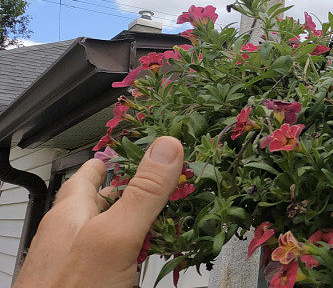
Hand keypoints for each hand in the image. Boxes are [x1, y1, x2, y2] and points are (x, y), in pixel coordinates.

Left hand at [15, 136, 183, 287]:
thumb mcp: (114, 235)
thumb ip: (142, 193)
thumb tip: (168, 145)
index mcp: (72, 211)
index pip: (94, 170)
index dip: (119, 156)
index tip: (144, 145)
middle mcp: (73, 233)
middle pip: (111, 202)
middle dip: (141, 192)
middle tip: (173, 185)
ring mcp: (79, 261)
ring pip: (117, 233)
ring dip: (146, 225)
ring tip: (173, 222)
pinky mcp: (91, 282)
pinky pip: (118, 260)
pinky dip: (140, 255)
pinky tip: (153, 262)